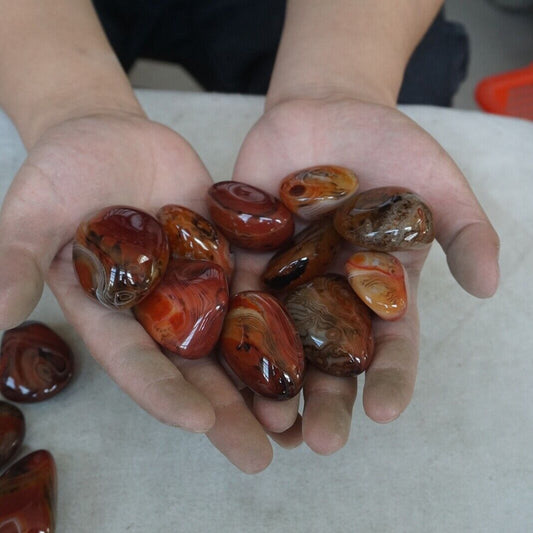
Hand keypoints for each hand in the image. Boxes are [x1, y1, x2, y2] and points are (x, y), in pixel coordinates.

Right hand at [0, 112, 277, 472]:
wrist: (109, 136)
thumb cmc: (61, 174)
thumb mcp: (32, 214)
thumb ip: (16, 260)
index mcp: (114, 314)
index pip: (139, 364)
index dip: (165, 393)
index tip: (200, 423)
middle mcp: (162, 308)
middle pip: (197, 365)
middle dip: (229, 409)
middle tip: (265, 453)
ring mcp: (200, 281)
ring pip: (236, 334)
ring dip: (266, 372)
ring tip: (301, 411)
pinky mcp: (229, 250)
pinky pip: (260, 280)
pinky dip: (287, 309)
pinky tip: (318, 336)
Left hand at [232, 96, 499, 453]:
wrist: (326, 108)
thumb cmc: (387, 145)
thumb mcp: (437, 183)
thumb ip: (464, 230)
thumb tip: (489, 285)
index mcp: (379, 286)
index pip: (390, 344)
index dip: (391, 379)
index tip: (386, 412)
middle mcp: (330, 292)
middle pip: (329, 357)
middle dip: (325, 399)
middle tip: (318, 442)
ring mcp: (285, 275)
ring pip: (278, 338)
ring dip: (271, 380)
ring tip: (266, 421)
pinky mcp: (244, 252)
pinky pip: (233, 292)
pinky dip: (226, 325)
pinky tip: (219, 362)